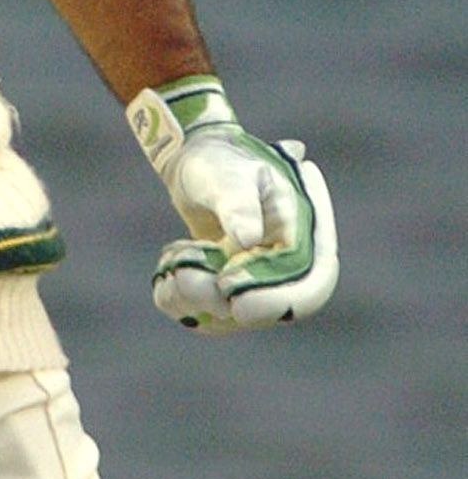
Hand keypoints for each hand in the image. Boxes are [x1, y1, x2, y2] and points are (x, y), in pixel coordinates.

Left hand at [127, 76, 337, 334]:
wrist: (195, 164)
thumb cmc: (220, 161)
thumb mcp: (230, 173)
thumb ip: (239, 203)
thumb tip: (248, 239)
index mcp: (303, 233)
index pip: (312, 282)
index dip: (279, 301)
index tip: (238, 303)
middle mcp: (285, 264)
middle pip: (271, 310)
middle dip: (225, 305)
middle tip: (185, 278)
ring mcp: (256, 280)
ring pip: (233, 317)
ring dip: (196, 301)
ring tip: (172, 264)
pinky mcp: (227, 289)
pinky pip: (206, 313)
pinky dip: (181, 300)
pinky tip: (167, 268)